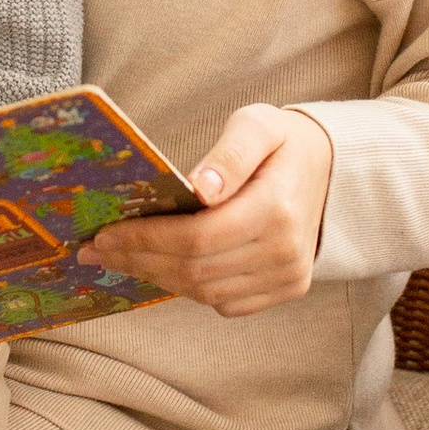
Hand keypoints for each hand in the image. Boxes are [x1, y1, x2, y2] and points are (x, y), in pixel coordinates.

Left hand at [80, 103, 333, 316]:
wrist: (333, 171)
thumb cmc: (284, 144)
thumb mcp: (258, 126)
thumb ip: (230, 154)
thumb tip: (200, 188)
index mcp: (276, 209)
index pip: (198, 238)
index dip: (147, 240)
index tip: (106, 234)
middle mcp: (285, 252)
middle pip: (196, 270)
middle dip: (139, 260)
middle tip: (96, 250)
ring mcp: (288, 276)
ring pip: (206, 292)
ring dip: (158, 277)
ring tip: (121, 259)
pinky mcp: (286, 289)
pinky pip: (225, 303)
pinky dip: (188, 288)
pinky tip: (161, 267)